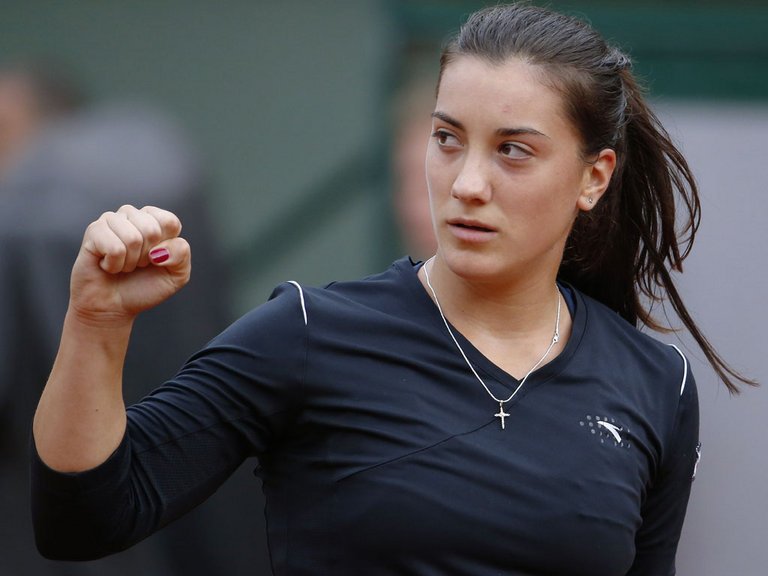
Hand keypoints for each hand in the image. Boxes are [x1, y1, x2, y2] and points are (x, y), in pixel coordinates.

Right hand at [69, 205, 190, 324]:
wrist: (114, 308)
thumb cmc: (144, 288)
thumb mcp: (176, 276)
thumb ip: (181, 256)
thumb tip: (161, 248)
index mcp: (156, 221)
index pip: (169, 221)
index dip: (166, 248)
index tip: (156, 259)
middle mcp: (133, 216)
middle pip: (152, 229)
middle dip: (146, 256)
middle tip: (137, 264)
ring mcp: (112, 220)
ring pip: (132, 238)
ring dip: (130, 262)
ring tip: (122, 265)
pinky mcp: (94, 230)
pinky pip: (114, 248)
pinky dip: (114, 265)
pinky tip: (108, 266)